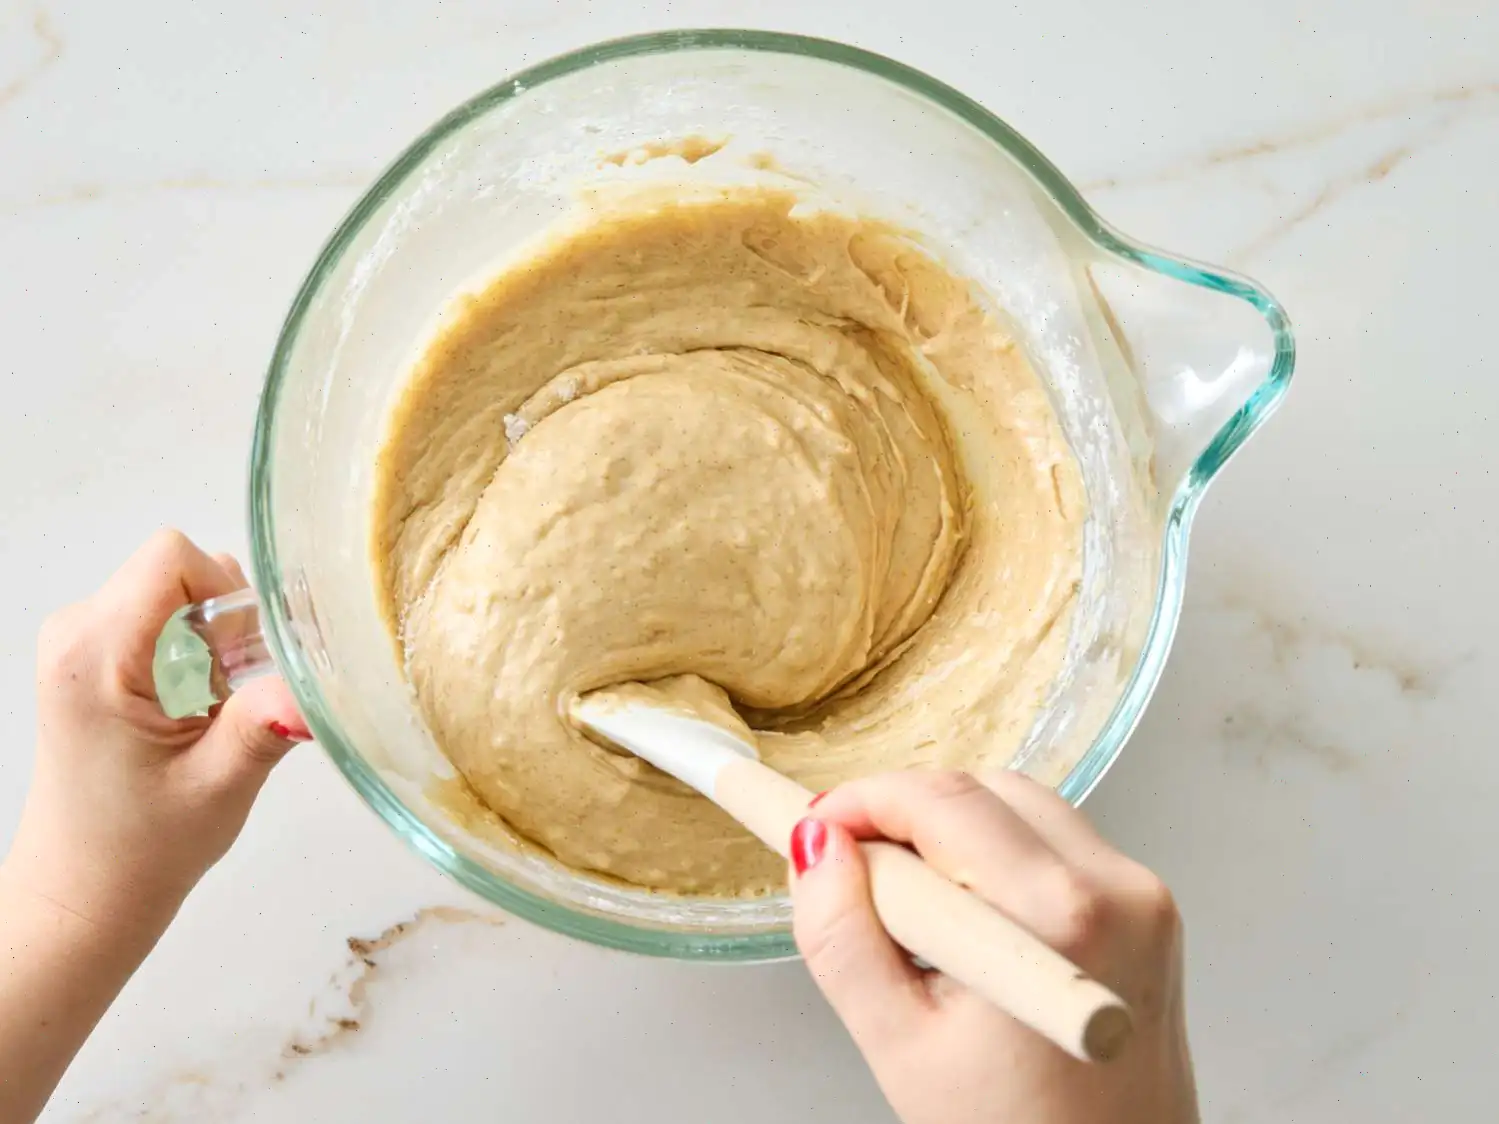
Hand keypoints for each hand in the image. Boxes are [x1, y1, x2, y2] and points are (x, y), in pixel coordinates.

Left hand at [6, 530, 308, 933]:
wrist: (83, 892)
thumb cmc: (141, 848)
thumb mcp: (218, 786)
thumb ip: (263, 726)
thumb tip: (315, 688)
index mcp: (94, 656)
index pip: (173, 559)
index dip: (227, 595)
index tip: (246, 659)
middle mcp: (75, 634)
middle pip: (178, 571)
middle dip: (225, 623)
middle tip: (233, 698)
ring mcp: (79, 642)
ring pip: (175, 591)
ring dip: (213, 640)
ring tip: (212, 711)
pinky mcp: (92, 655)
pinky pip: (161, 616)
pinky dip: (194, 651)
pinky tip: (195, 710)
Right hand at [789, 770, 1197, 1123]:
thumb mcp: (897, 1044)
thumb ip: (841, 937)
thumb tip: (816, 848)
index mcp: (1056, 916)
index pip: (942, 801)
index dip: (864, 800)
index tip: (816, 826)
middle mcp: (1115, 888)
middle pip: (984, 789)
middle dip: (906, 814)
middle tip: (854, 872)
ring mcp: (1142, 893)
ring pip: (1021, 806)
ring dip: (952, 834)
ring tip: (913, 914)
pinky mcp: (1150, 906)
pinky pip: (1056, 841)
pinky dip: (999, 858)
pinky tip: (969, 924)